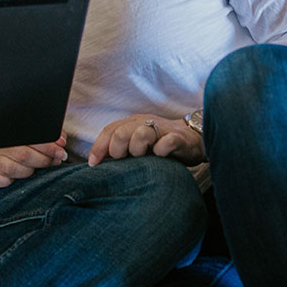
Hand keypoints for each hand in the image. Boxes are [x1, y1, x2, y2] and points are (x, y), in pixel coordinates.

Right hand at [0, 134, 68, 187]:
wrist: (10, 150)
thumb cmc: (32, 143)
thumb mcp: (43, 135)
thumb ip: (53, 136)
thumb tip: (61, 141)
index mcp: (16, 132)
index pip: (31, 138)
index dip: (48, 147)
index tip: (61, 152)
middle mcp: (4, 146)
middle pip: (23, 154)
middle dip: (44, 160)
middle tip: (56, 160)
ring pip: (10, 168)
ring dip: (29, 171)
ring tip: (38, 170)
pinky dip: (8, 182)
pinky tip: (19, 180)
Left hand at [87, 114, 204, 166]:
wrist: (193, 138)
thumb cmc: (161, 143)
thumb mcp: (139, 143)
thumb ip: (121, 148)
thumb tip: (99, 162)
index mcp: (133, 123)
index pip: (110, 130)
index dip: (99, 147)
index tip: (94, 164)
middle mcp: (145, 123)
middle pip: (121, 132)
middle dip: (118, 150)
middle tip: (124, 160)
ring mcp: (162, 129)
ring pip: (141, 134)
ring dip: (138, 149)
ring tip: (144, 158)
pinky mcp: (177, 138)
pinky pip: (165, 143)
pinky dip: (160, 151)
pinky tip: (160, 157)